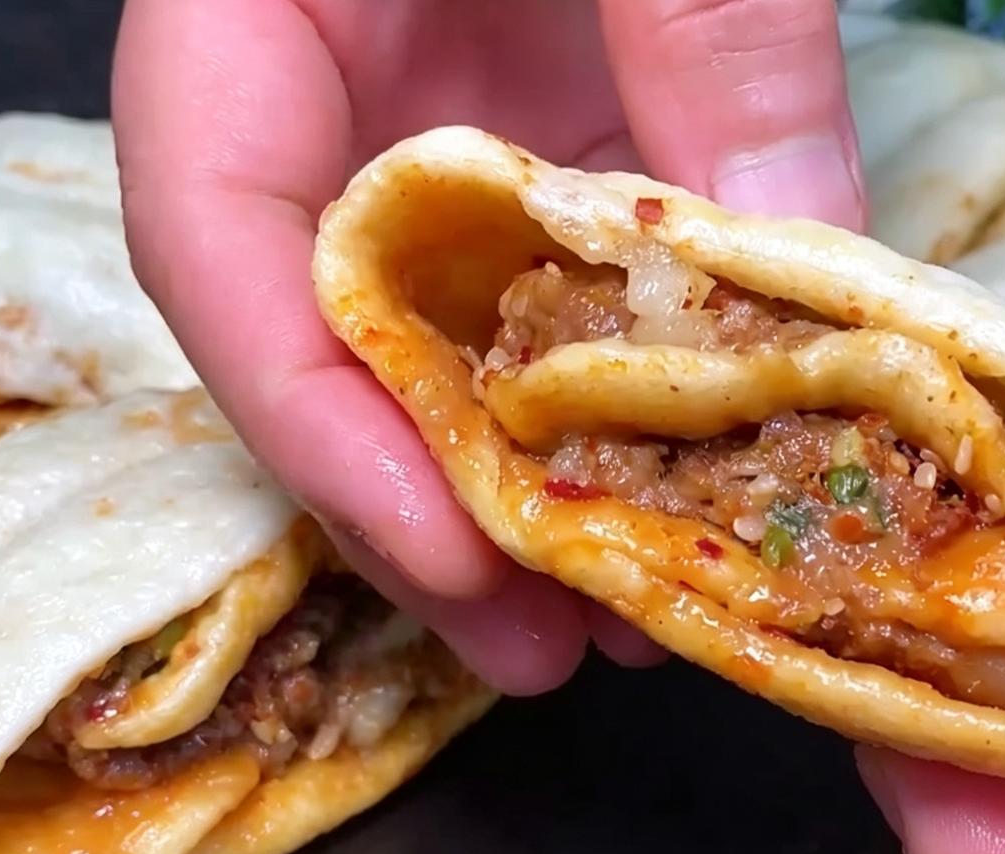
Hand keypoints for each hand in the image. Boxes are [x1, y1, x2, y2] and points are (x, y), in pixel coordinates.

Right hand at [111, 0, 862, 692]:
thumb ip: (709, 36)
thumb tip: (798, 242)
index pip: (205, 224)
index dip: (304, 413)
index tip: (442, 552)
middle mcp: (331, 83)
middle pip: (327, 326)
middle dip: (429, 504)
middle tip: (543, 643)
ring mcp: (442, 115)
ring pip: (450, 329)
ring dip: (530, 478)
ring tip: (629, 607)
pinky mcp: (552, 122)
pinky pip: (562, 282)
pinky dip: (617, 387)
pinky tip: (684, 477)